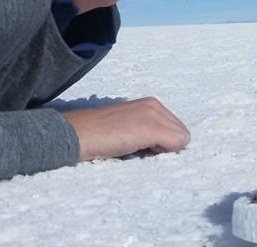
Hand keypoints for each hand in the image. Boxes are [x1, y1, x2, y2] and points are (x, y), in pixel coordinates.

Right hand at [64, 97, 190, 160]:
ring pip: (181, 139)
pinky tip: (138, 150)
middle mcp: (154, 105)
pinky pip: (177, 143)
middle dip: (165, 145)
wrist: (75, 134)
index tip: (140, 144)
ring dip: (162, 150)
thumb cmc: (97, 135)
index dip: (162, 142)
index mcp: (150, 104)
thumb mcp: (127, 127)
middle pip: (181, 133)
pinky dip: (162, 153)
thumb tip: (164, 147)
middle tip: (137, 147)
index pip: (175, 128)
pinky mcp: (150, 128)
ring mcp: (153, 115)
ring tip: (135, 148)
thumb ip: (147, 131)